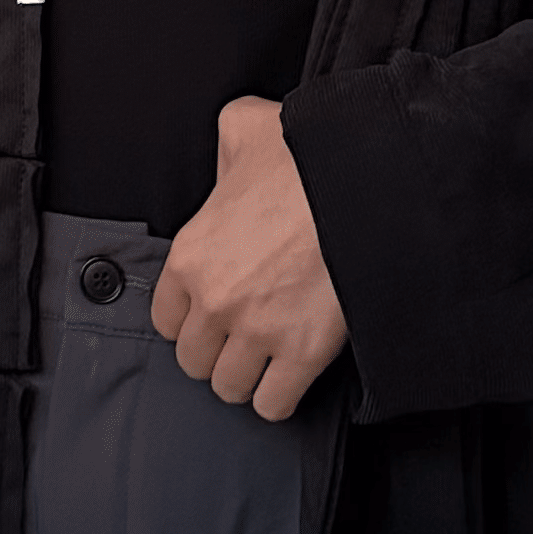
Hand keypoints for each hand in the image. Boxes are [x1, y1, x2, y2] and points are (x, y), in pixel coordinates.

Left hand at [150, 96, 348, 421]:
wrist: (366, 179)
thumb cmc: (307, 152)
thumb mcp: (244, 128)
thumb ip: (223, 151)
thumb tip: (231, 160)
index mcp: (190, 255)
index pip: (166, 320)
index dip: (192, 319)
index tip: (213, 312)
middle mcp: (214, 301)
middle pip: (194, 361)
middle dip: (218, 351)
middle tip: (244, 334)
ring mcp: (258, 331)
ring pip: (229, 388)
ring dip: (247, 377)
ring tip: (267, 358)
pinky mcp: (304, 352)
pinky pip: (273, 405)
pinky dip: (279, 398)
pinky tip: (290, 376)